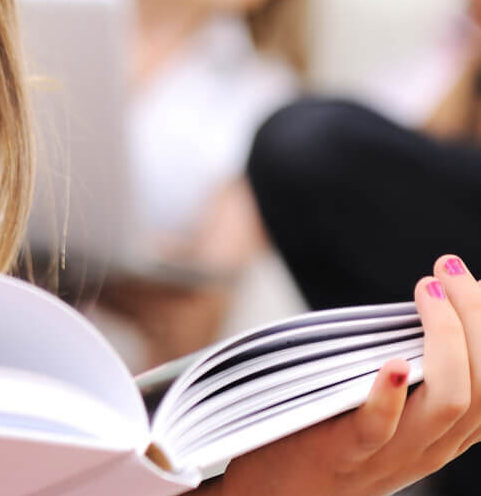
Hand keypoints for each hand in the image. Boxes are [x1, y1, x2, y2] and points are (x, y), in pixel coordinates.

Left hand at [220, 255, 480, 495]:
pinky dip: (390, 394)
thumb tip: (431, 295)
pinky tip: (393, 362)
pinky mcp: (345, 451)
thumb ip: (411, 361)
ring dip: (444, 340)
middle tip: (447, 269)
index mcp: (445, 432)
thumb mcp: (389, 401)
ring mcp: (391, 452)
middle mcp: (430, 445)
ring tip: (425, 292)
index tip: (472, 280)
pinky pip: (379, 428)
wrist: (281, 491)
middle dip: (476, 321)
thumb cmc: (331, 428)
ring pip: (449, 404)